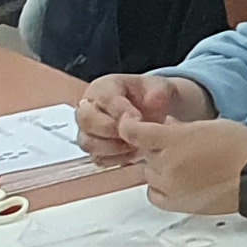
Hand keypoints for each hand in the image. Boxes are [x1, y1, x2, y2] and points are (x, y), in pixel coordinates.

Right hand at [75, 68, 209, 159]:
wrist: (154, 113)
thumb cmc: (151, 96)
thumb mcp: (160, 87)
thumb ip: (159, 92)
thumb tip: (152, 102)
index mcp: (102, 88)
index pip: (103, 98)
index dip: (121, 110)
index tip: (139, 118)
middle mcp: (88, 108)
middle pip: (87, 120)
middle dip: (111, 129)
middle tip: (133, 133)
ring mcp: (88, 130)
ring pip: (89, 143)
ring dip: (114, 147)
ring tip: (136, 143)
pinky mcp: (94, 149)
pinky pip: (98, 158)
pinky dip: (116, 158)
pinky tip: (133, 152)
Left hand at [118, 111, 246, 212]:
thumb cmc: (242, 148)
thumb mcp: (212, 125)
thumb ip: (182, 126)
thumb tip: (165, 125)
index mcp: (175, 139)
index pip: (135, 132)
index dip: (129, 126)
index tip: (131, 124)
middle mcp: (167, 164)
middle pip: (145, 153)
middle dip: (156, 146)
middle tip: (178, 143)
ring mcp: (171, 186)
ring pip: (148, 173)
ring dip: (159, 166)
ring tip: (183, 162)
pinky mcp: (177, 203)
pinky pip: (154, 194)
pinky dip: (159, 186)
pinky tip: (174, 180)